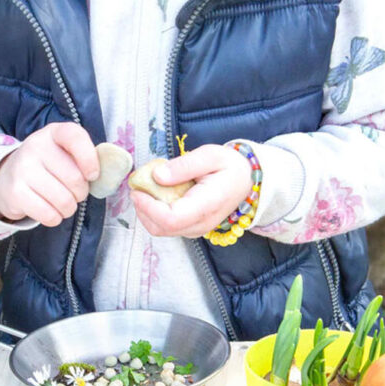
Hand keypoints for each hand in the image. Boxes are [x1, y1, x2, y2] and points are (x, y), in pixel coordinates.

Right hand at [0, 123, 99, 225]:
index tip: (93, 175)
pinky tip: (50, 211)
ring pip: (64, 200)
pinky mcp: (16, 192)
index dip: (89, 159)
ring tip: (63, 203)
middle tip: (75, 193)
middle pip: (74, 178)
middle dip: (81, 193)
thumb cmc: (48, 166)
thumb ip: (84, 158)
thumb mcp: (63, 152)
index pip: (75, 137)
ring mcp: (23, 168)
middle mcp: (35, 146)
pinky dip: (55, 218)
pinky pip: (49, 214)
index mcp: (53, 132)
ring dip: (69, 208)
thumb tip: (103, 177)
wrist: (7, 177)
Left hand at [131, 144, 252, 238]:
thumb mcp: (210, 155)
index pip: (171, 219)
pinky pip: (166, 227)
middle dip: (142, 208)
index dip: (148, 207)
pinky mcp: (191, 228)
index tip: (138, 189)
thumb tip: (157, 176)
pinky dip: (154, 213)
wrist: (247, 181)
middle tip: (139, 184)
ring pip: (160, 230)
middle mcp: (201, 223)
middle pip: (161, 228)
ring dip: (146, 211)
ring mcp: (196, 229)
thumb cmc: (230, 166)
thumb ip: (184, 165)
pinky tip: (157, 194)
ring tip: (148, 187)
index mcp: (207, 205)